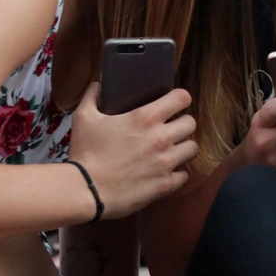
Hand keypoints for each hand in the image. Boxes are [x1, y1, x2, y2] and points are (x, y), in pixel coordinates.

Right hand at [67, 83, 200, 218]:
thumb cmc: (85, 152)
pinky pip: (184, 175)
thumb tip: (98, 84)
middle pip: (191, 123)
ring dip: (182, 148)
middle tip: (169, 129)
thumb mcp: (83, 118)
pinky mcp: (166, 183)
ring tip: (170, 150)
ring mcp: (166, 162)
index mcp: (146, 117)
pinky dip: (176, 173)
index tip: (172, 104)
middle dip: (182, 124)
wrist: (84, 190)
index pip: (182, 98)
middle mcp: (162, 137)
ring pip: (192, 148)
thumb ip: (93, 97)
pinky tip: (165, 172)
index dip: (179, 99)